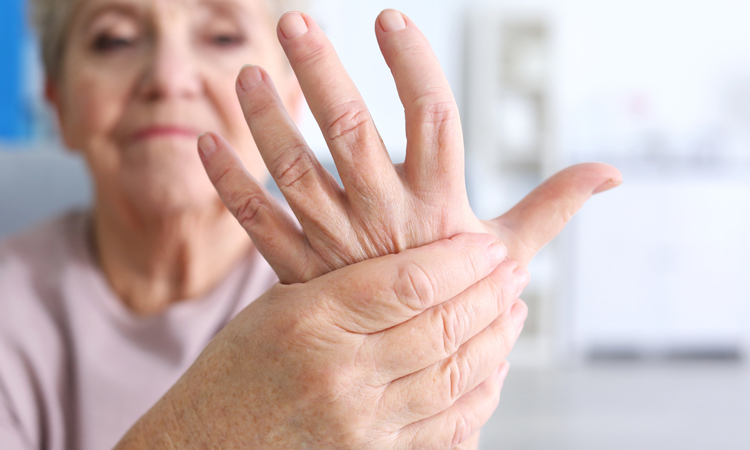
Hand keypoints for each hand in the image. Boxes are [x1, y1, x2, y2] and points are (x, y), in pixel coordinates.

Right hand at [117, 234, 526, 448]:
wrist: (203, 446)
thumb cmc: (239, 367)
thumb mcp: (278, 306)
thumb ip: (347, 286)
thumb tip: (422, 263)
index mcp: (311, 319)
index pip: (409, 281)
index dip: (461, 261)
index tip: (489, 245)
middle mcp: (339, 373)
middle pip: (441, 327)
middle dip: (490, 294)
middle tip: (514, 271)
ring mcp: (359, 423)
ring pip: (455, 377)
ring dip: (495, 340)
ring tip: (514, 312)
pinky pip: (447, 429)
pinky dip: (481, 396)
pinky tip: (494, 368)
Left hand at [197, 9, 621, 283]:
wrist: (415, 371)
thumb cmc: (463, 300)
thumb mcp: (511, 252)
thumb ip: (554, 206)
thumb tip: (611, 174)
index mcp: (438, 207)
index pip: (433, 119)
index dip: (413, 67)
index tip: (391, 18)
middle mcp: (385, 219)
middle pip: (351, 132)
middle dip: (323, 73)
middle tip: (296, 21)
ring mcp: (337, 245)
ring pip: (295, 172)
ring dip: (267, 121)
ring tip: (246, 74)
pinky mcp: (301, 271)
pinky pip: (257, 224)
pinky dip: (228, 185)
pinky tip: (205, 143)